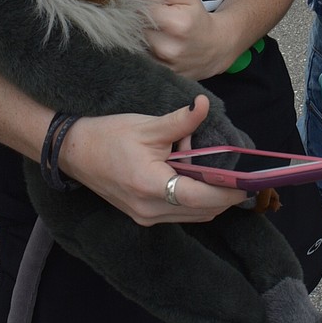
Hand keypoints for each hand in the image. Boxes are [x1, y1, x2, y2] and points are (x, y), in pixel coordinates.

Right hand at [58, 99, 246, 225]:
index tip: (248, 184)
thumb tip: (204, 106)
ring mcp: (144, 216)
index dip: (228, 192)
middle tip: (237, 174)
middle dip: (223, 195)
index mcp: (151, 186)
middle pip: (201, 211)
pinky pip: (177, 212)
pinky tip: (187, 172)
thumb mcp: (148, 125)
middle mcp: (149, 209)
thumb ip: (181, 121)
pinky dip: (191, 197)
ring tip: (205, 165)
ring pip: (191, 215)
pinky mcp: (141, 215)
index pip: (200, 197)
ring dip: (207, 195)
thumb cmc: (108, 136)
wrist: (73, 151)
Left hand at [135, 0, 226, 78]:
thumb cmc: (197, 17)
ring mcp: (164, 66)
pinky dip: (143, 48)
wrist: (215, 47)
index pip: (138, 9)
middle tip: (145, 14)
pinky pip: (140, 57)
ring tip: (153, 29)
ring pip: (134, 43)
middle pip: (133, 28)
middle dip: (134, 19)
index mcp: (176, 23)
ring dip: (138, 34)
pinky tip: (155, 43)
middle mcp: (168, 48)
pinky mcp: (160, 75)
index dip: (133, 2)